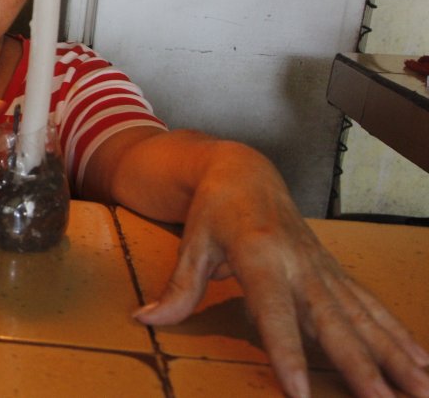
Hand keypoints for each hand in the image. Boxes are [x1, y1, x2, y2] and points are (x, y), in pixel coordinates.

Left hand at [132, 149, 428, 397]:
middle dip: (361, 366)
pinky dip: (399, 336)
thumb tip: (145, 320)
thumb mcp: (191, 244)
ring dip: (397, 355)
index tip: (300, 391)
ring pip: (365, 318)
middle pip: (334, 323)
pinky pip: (371, 308)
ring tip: (423, 390)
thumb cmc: (213, 209)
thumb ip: (177, 288)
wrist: (243, 171)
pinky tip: (423, 365)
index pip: (275, 314)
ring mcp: (323, 270)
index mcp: (261, 256)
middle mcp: (301, 265)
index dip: (288, 353)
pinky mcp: (334, 274)